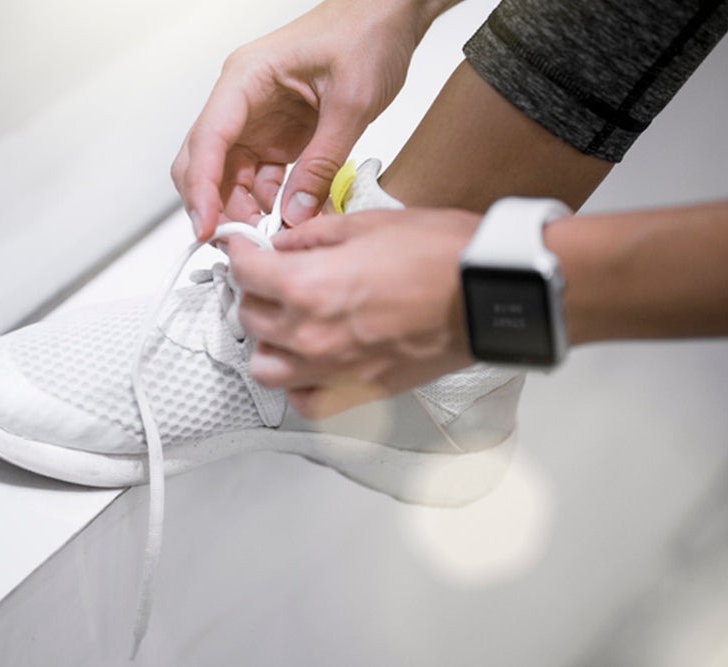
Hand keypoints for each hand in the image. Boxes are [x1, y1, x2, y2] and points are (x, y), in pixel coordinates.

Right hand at [171, 0, 434, 240]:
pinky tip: (287, 216)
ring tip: (269, 234)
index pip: (208, 139)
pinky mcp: (275, 134)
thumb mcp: (352, 103)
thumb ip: (322, 162)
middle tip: (236, 241)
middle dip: (213, 204)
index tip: (207, 227)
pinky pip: (258, 176)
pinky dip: (267, 201)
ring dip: (241, 207)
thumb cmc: (367, 33)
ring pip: (227, 174)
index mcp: (246, 78)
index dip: (202, 188)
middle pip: (204, 160)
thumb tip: (294, 214)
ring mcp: (256, 119)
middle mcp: (241, 99)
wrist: (389, 15)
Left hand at [227, 207, 478, 417]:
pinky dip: (298, 385)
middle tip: (270, 278)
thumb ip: (313, 237)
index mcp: (309, 286)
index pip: (245, 273)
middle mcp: (312, 334)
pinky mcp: (360, 391)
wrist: (487, 291)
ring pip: (265, 367)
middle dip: (254, 293)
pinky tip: (307, 363)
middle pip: (249, 318)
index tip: (244, 250)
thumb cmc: (440, 255)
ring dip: (267, 342)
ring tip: (285, 322)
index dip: (240, 254)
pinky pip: (306, 402)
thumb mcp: (366, 224)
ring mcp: (334, 369)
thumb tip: (285, 245)